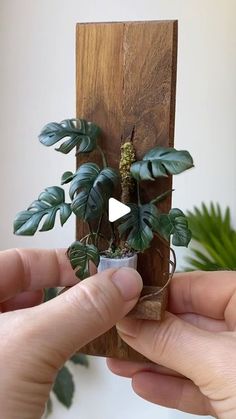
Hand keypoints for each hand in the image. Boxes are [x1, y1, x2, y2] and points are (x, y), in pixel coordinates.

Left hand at [0, 248, 141, 418]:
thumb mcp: (29, 346)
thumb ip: (80, 308)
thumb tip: (124, 280)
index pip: (19, 261)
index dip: (62, 259)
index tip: (102, 267)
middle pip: (30, 286)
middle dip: (73, 287)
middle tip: (110, 292)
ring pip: (38, 317)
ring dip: (74, 314)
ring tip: (105, 315)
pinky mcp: (6, 375)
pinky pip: (39, 346)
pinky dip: (66, 339)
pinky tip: (85, 342)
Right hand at [107, 271, 235, 417]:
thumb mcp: (219, 362)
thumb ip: (173, 340)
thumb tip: (131, 321)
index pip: (196, 286)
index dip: (157, 293)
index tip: (124, 301)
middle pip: (188, 322)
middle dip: (149, 332)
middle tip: (115, 333)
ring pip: (191, 355)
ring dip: (154, 361)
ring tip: (118, 361)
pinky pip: (200, 385)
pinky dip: (172, 386)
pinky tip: (144, 384)